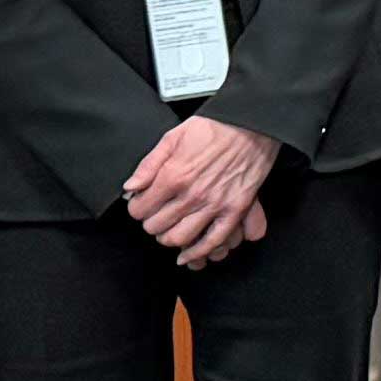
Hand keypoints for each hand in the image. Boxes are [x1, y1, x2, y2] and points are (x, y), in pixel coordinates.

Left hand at [122, 114, 279, 269]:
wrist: (250, 126)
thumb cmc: (213, 129)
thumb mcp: (173, 137)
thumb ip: (148, 164)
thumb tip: (130, 187)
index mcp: (173, 175)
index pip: (139, 209)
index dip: (137, 207)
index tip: (142, 203)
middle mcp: (191, 194)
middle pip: (156, 227)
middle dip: (151, 223)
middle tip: (155, 215)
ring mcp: (214, 205)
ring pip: (179, 238)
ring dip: (169, 238)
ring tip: (170, 229)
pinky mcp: (234, 211)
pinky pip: (212, 241)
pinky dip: (197, 252)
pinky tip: (187, 254)